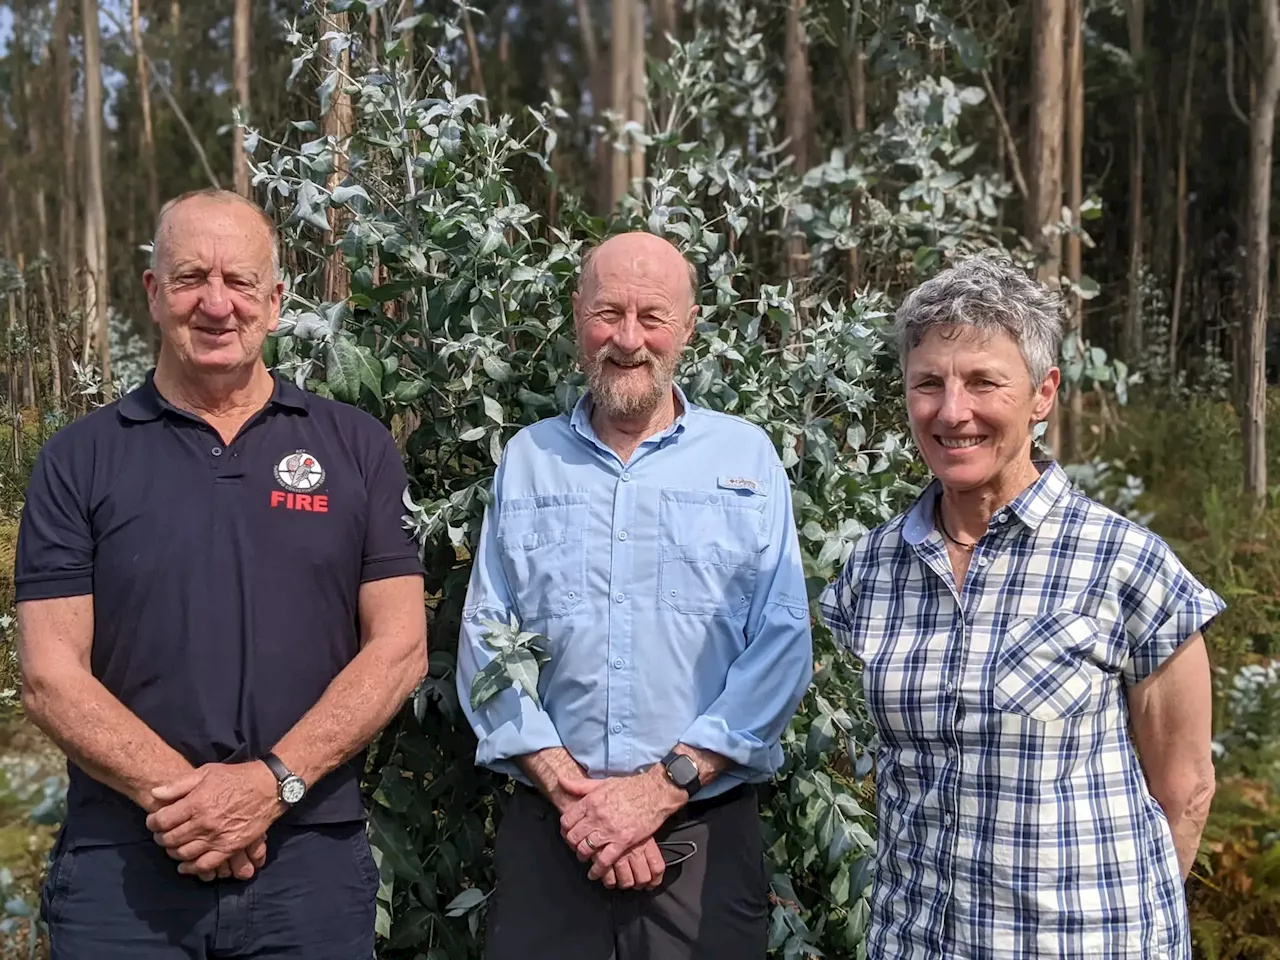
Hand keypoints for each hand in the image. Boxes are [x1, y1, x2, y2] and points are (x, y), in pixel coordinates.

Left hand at [145, 762, 283, 876]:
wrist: (268, 786)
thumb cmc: (236, 777)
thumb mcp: (207, 772)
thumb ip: (179, 784)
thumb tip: (155, 793)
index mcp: (196, 802)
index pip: (162, 820)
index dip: (152, 822)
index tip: (153, 821)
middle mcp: (204, 822)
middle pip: (170, 839)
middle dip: (160, 837)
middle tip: (161, 834)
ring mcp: (217, 837)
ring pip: (184, 853)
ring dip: (173, 852)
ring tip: (173, 846)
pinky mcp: (230, 847)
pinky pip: (205, 864)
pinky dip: (191, 868)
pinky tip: (185, 865)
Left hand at [560, 768, 684, 880]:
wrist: (654, 792)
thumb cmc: (629, 787)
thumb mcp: (602, 782)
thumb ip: (580, 785)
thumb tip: (561, 781)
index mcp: (591, 801)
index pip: (567, 820)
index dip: (565, 829)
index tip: (568, 832)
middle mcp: (597, 816)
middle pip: (574, 836)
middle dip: (572, 843)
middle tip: (575, 846)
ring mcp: (609, 830)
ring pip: (586, 849)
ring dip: (583, 856)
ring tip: (584, 858)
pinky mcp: (623, 841)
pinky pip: (605, 860)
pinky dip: (597, 869)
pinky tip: (595, 873)